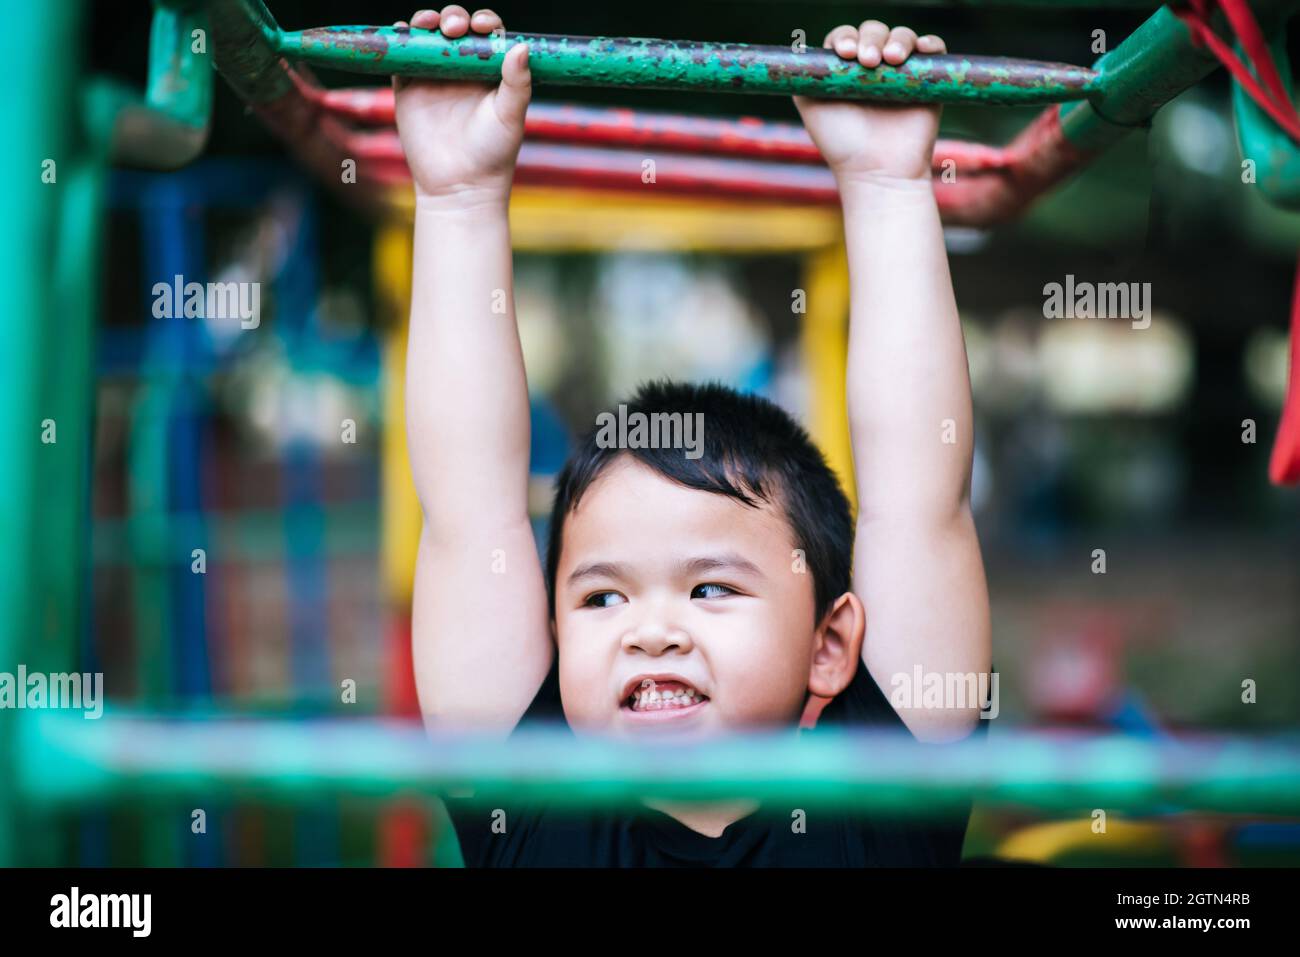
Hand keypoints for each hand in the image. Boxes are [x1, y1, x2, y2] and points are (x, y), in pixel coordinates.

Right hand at [392, 6, 531, 202]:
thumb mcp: (510, 116)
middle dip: (453, 17)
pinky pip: (402, 56)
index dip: (484, 22)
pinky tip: (402, 32)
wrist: (459, 186)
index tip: (483, 26)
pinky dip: (399, 39)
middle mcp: (461, 70)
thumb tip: (522, 47)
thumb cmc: (492, 154)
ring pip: (427, 36)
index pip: (487, 34)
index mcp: (489, 72)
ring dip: (426, 21)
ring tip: (428, 24)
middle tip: (454, 27)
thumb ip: (517, 82)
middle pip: (455, 28)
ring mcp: (433, 77)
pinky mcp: (408, 88)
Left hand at [793, 22, 945, 183]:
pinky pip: (933, 49)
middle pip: (874, 32)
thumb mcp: (811, 107)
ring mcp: (901, 73)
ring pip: (902, 36)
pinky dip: (929, 44)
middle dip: (870, 39)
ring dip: (898, 40)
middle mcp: (873, 68)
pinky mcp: (928, 80)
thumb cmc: (842, 143)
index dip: (845, 37)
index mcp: (847, 71)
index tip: (845, 53)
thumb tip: (804, 48)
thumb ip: (805, 76)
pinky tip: (921, 49)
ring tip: (892, 60)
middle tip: (868, 62)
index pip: (846, 38)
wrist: (878, 171)